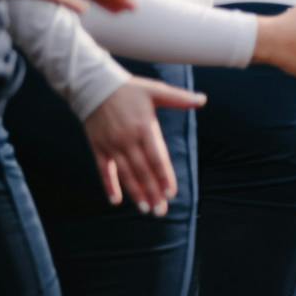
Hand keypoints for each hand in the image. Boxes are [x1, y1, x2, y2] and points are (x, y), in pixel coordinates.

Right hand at [83, 76, 205, 214]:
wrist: (93, 85)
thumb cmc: (129, 89)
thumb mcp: (155, 90)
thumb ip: (179, 98)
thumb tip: (202, 100)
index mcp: (144, 128)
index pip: (157, 158)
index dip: (164, 176)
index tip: (171, 192)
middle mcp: (127, 140)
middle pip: (142, 171)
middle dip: (153, 192)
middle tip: (161, 210)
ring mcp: (111, 145)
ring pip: (125, 174)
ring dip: (136, 193)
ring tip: (146, 209)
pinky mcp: (98, 147)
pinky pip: (104, 170)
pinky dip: (109, 185)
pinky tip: (116, 201)